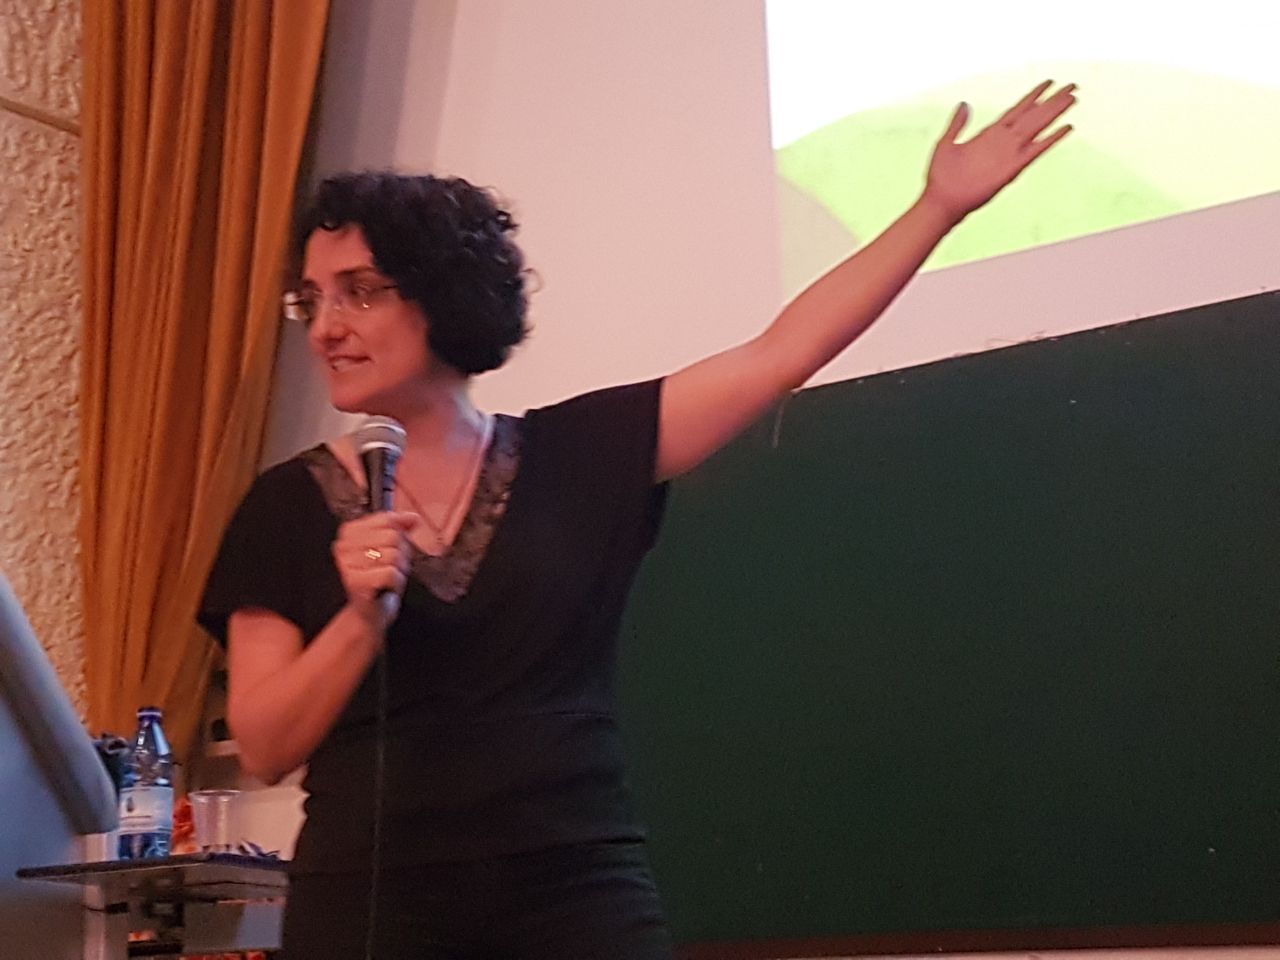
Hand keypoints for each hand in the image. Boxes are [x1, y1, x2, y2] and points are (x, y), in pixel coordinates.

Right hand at [331, 511, 418, 625]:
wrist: (368, 614)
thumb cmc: (379, 579)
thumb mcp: (390, 548)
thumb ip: (400, 528)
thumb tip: (414, 517)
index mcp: (349, 531)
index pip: (387, 519)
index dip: (399, 536)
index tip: (390, 550)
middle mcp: (343, 546)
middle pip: (392, 536)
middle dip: (401, 555)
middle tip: (390, 569)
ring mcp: (347, 564)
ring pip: (393, 555)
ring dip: (399, 570)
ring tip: (388, 579)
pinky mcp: (355, 583)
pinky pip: (391, 573)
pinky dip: (396, 583)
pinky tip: (386, 588)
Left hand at [922, 80, 1075, 225]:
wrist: (941, 201)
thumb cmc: (940, 176)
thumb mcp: (946, 142)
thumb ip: (957, 123)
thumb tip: (964, 103)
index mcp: (990, 133)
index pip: (1017, 109)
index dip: (1033, 95)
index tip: (1049, 82)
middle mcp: (1004, 141)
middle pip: (1033, 115)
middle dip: (1052, 100)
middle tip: (1072, 85)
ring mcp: (1010, 153)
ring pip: (1038, 126)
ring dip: (1055, 112)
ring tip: (1073, 97)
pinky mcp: (1012, 168)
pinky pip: (1036, 150)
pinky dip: (1052, 139)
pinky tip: (1067, 128)